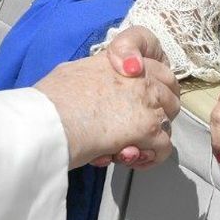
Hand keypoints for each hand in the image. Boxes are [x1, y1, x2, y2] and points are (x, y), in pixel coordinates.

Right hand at [37, 26, 179, 167]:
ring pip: (167, 121)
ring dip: (151, 137)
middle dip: (157, 113)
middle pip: (169, 94)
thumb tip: (91, 84)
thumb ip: (92, 75)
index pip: (156, 67)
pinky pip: (164, 147)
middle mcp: (139, 76)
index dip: (153, 87)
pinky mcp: (148, 128)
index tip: (142, 102)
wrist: (50, 121)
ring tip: (129, 148)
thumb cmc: (51, 101)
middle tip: (136, 128)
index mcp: (119, 60)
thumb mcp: (71, 73)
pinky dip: (150, 158)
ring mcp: (147, 101)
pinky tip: (131, 159)